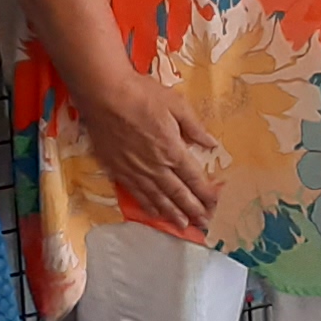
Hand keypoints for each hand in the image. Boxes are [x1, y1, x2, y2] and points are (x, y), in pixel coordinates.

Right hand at [70, 61, 224, 239]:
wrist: (103, 94)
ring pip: (158, 199)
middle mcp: (156, 167)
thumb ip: (194, 127)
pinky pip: (136, 194)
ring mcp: (136, 171)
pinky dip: (148, 206)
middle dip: (193, 210)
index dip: (207, 194)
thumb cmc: (141, 95)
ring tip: (183, 226)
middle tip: (204, 223)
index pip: (194, 178)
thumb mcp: (176, 104)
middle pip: (178, 194)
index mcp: (173, 150)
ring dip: (172, 214)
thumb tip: (211, 144)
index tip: (216, 205)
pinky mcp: (118, 170)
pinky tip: (154, 213)